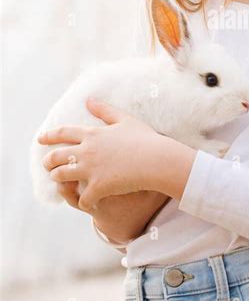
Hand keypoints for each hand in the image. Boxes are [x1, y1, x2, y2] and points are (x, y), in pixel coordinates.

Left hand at [38, 98, 165, 209]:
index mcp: (92, 134)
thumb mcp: (125, 120)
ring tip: (61, 182)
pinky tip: (86, 201)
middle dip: (48, 162)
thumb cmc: (145, 139)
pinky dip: (83, 201)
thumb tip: (89, 99)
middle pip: (56, 157)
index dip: (49, 136)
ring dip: (59, 180)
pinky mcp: (98, 186)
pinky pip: (82, 198)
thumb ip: (105, 110)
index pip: (63, 133)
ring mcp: (90, 169)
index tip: (40, 139)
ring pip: (61, 176)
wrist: (157, 160)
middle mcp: (87, 151)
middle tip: (47, 165)